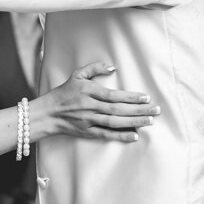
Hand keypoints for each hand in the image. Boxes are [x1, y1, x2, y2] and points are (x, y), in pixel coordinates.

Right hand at [34, 62, 158, 142]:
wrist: (47, 113)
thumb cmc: (63, 93)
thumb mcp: (77, 75)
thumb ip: (94, 68)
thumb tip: (113, 67)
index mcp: (89, 91)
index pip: (114, 95)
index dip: (131, 97)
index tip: (146, 98)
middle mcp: (90, 106)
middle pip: (118, 109)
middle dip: (139, 110)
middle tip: (156, 110)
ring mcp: (89, 120)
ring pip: (115, 122)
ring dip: (133, 122)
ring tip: (149, 121)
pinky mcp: (87, 132)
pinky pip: (106, 134)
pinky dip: (120, 136)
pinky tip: (134, 136)